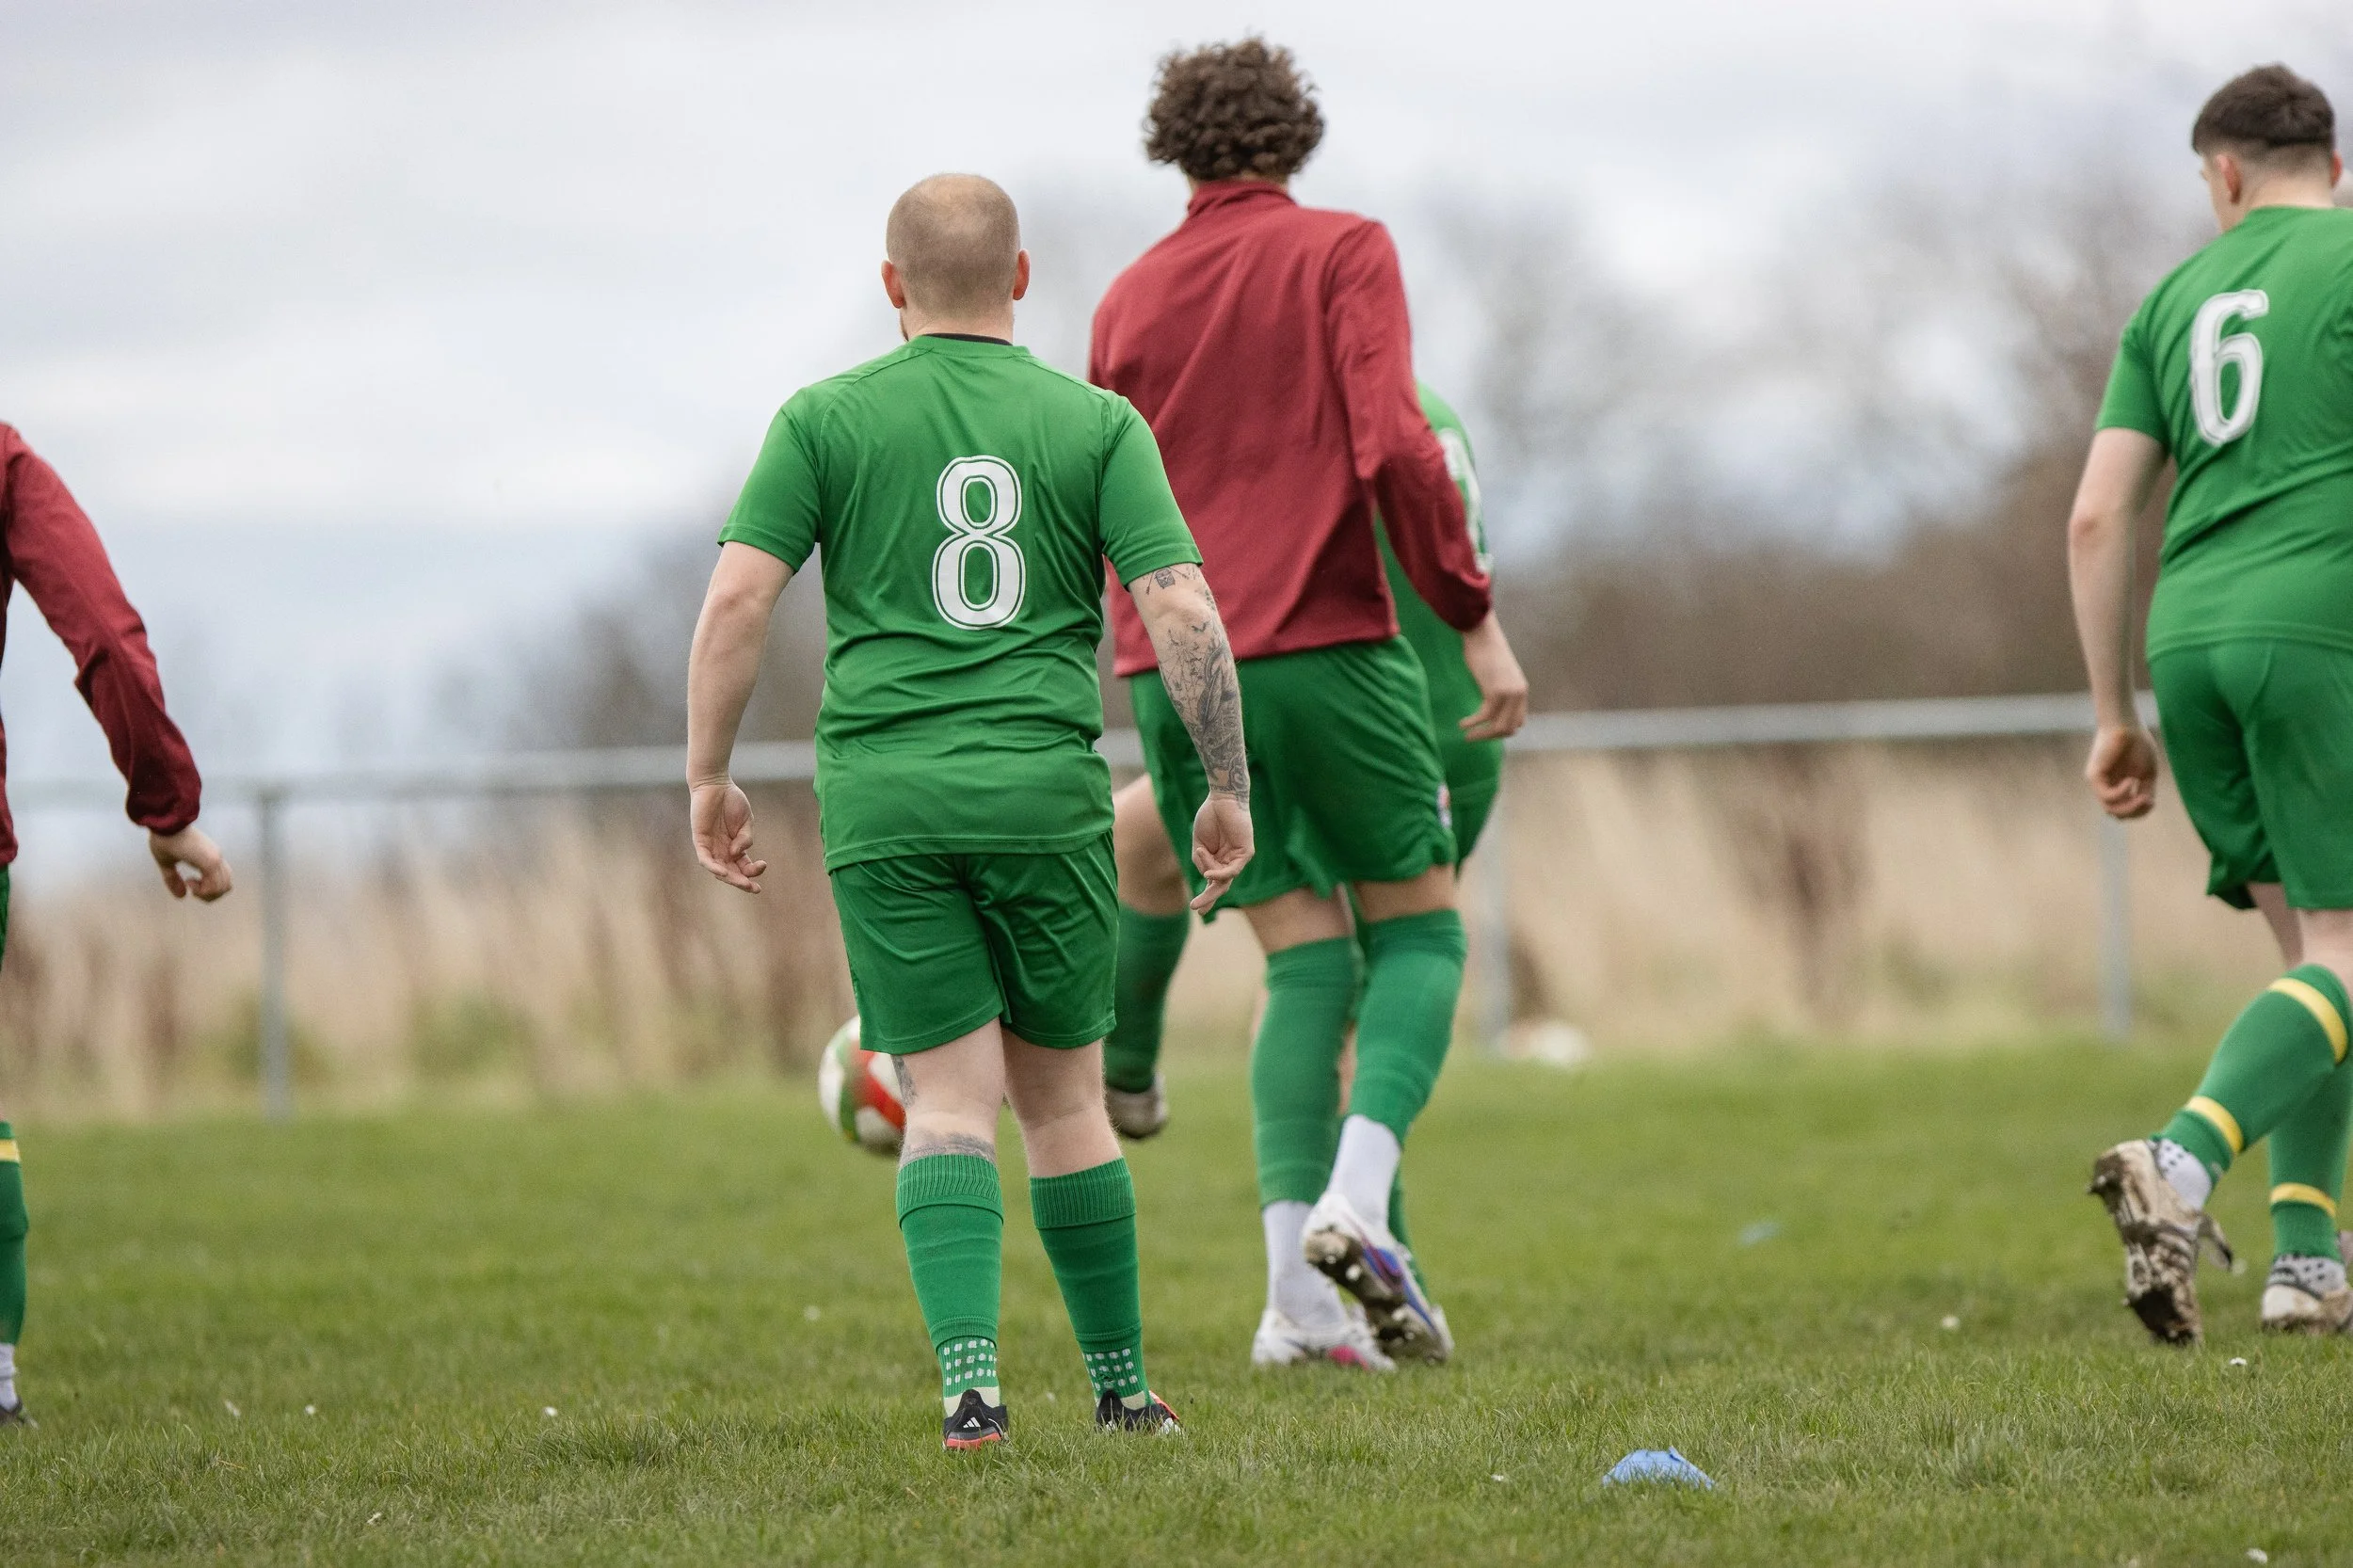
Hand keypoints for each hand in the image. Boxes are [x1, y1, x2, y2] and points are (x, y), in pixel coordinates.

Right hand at [149, 825, 233, 901]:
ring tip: (191, 883)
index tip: (190, 884)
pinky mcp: (210, 861)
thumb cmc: (164, 839)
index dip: (209, 889)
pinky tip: (190, 882)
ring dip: (206, 893)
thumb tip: (181, 897)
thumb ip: (173, 879)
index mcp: (210, 858)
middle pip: (226, 886)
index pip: (223, 880)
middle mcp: (217, 858)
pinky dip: (203, 891)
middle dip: (210, 895)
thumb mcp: (167, 863)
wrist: (165, 823)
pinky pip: (215, 885)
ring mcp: (216, 859)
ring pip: (223, 887)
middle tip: (193, 889)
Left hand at [691, 780, 767, 891]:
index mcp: (735, 846)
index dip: (753, 871)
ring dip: (731, 878)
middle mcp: (722, 849)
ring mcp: (711, 846)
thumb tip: (738, 853)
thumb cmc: (731, 801)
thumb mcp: (747, 821)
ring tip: (743, 883)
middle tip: (754, 889)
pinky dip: (713, 867)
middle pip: (731, 872)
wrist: (716, 784)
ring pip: (719, 869)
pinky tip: (723, 872)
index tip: (763, 865)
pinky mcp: (700, 840)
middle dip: (743, 882)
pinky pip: (705, 859)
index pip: (743, 865)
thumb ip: (745, 838)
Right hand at [1189, 792, 1254, 912]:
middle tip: (1197, 909)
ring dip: (1209, 881)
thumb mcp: (1199, 843)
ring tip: (1198, 889)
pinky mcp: (1246, 852)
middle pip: (1221, 884)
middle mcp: (1230, 860)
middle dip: (1209, 897)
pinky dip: (1219, 873)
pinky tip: (1208, 874)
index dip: (1206, 894)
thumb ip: (1201, 861)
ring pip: (1224, 878)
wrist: (1221, 798)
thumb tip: (1205, 877)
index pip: (1214, 881)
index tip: (1195, 907)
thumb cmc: (1210, 816)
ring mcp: (1239, 857)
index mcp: (1218, 858)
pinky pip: (1232, 869)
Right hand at [1459, 612, 1528, 740]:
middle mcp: (1519, 694)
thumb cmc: (1485, 650)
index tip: (1486, 730)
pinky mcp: (1495, 692)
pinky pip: (1485, 716)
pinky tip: (1462, 724)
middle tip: (1474, 737)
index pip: (1518, 721)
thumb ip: (1500, 690)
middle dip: (1491, 736)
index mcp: (1521, 690)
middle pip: (1509, 728)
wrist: (1481, 634)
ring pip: (1499, 726)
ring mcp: (1509, 694)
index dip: (1503, 729)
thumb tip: (1491, 704)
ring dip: (1481, 735)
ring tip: (1467, 737)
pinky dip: (1473, 723)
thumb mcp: (1498, 674)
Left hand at [2085, 724, 2158, 819]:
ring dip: (2129, 807)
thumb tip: (2147, 806)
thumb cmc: (2139, 744)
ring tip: (2143, 796)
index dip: (2139, 812)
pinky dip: (2121, 793)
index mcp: (2118, 787)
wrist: (2128, 725)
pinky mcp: (2094, 775)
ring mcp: (2099, 782)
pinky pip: (2106, 795)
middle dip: (2135, 812)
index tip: (2151, 801)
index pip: (2124, 810)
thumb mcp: (2147, 773)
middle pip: (2116, 813)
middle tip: (2148, 801)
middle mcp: (2106, 786)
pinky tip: (2131, 782)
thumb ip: (2146, 790)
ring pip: (2110, 809)